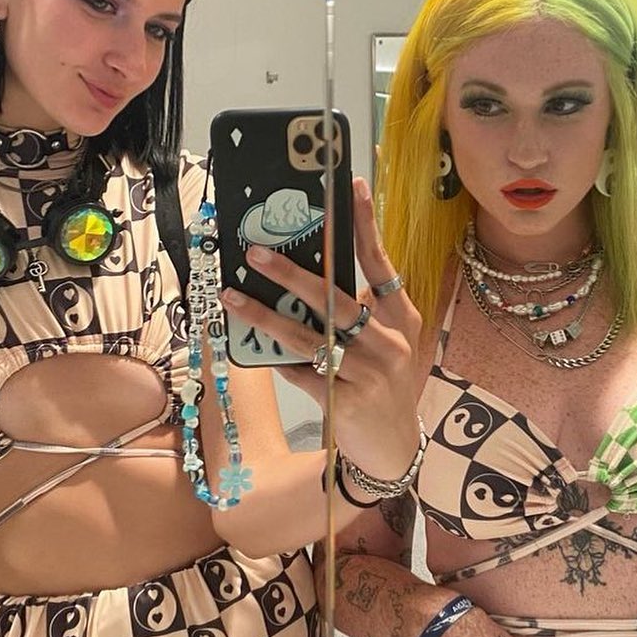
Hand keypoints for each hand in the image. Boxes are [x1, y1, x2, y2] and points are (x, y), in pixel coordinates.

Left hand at [220, 178, 421, 480]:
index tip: (351, 187)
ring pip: (308, 336)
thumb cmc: (384, 384)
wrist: (394, 449)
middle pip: (335, 298)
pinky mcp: (344, 401)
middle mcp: (389, 342)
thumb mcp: (386, 343)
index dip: (366, 225)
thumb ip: (360, 311)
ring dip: (266, 315)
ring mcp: (368, 374)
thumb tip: (306, 276)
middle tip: (256, 252)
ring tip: (233, 296)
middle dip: (292, 274)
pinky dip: (277, 358)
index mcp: (403, 318)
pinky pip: (301, 372)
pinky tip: (252, 347)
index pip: (381, 264)